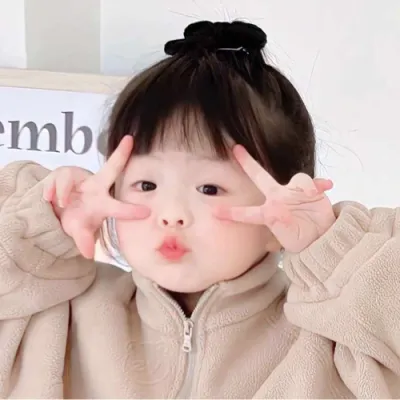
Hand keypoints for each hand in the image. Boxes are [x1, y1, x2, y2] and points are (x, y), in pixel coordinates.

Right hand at [43, 136, 149, 258]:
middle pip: (110, 169)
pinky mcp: (63, 173)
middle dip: (120, 155)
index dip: (131, 211)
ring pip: (69, 178)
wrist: (57, 210)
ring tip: (59, 204)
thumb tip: (87, 253)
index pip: (119, 207)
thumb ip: (83, 240)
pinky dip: (51, 190)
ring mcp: (80, 178)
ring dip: (62, 193)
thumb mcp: (80, 230)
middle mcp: (95, 186)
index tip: (147, 213)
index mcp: (104, 203)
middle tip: (130, 140)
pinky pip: (56, 178)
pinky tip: (48, 198)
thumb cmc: (77, 218)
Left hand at [214, 145, 334, 252]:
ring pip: (296, 179)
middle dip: (248, 163)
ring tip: (311, 195)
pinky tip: (327, 187)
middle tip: (236, 149)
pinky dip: (319, 185)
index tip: (214, 212)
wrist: (322, 239)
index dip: (231, 213)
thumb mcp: (289, 240)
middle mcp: (278, 198)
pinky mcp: (311, 190)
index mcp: (268, 213)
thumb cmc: (301, 240)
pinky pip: (313, 182)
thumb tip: (281, 211)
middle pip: (260, 176)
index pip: (247, 213)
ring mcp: (293, 193)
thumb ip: (282, 225)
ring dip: (304, 186)